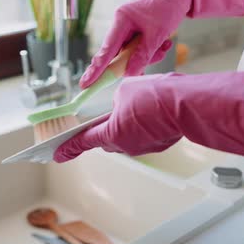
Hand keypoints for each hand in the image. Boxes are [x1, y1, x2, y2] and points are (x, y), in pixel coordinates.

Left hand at [56, 71, 243, 162]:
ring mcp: (143, 147)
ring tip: (132, 107)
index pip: (84, 141)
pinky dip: (140, 126)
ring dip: (123, 125)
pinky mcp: (158, 144)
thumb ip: (115, 99)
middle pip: (104, 138)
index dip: (68, 148)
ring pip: (125, 137)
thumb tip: (118, 103)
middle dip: (101, 128)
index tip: (56, 155)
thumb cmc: (156, 96)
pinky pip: (142, 136)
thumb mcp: (124, 89)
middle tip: (99, 116)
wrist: (187, 104)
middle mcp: (125, 144)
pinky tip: (148, 112)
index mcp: (112, 133)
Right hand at [79, 0, 243, 88]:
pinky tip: (164, 44)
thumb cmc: (167, 6)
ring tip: (165, 45)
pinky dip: (150, 50)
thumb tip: (129, 73)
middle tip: (150, 63)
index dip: (96, 69)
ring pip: (131, 53)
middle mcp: (120, 23)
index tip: (85, 84)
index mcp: (121, 20)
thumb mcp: (157, 33)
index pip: (106, 50)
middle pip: (120, 54)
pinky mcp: (135, 30)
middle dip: (136, 61)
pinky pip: (138, 47)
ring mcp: (127, 28)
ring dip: (148, 55)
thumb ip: (142, 55)